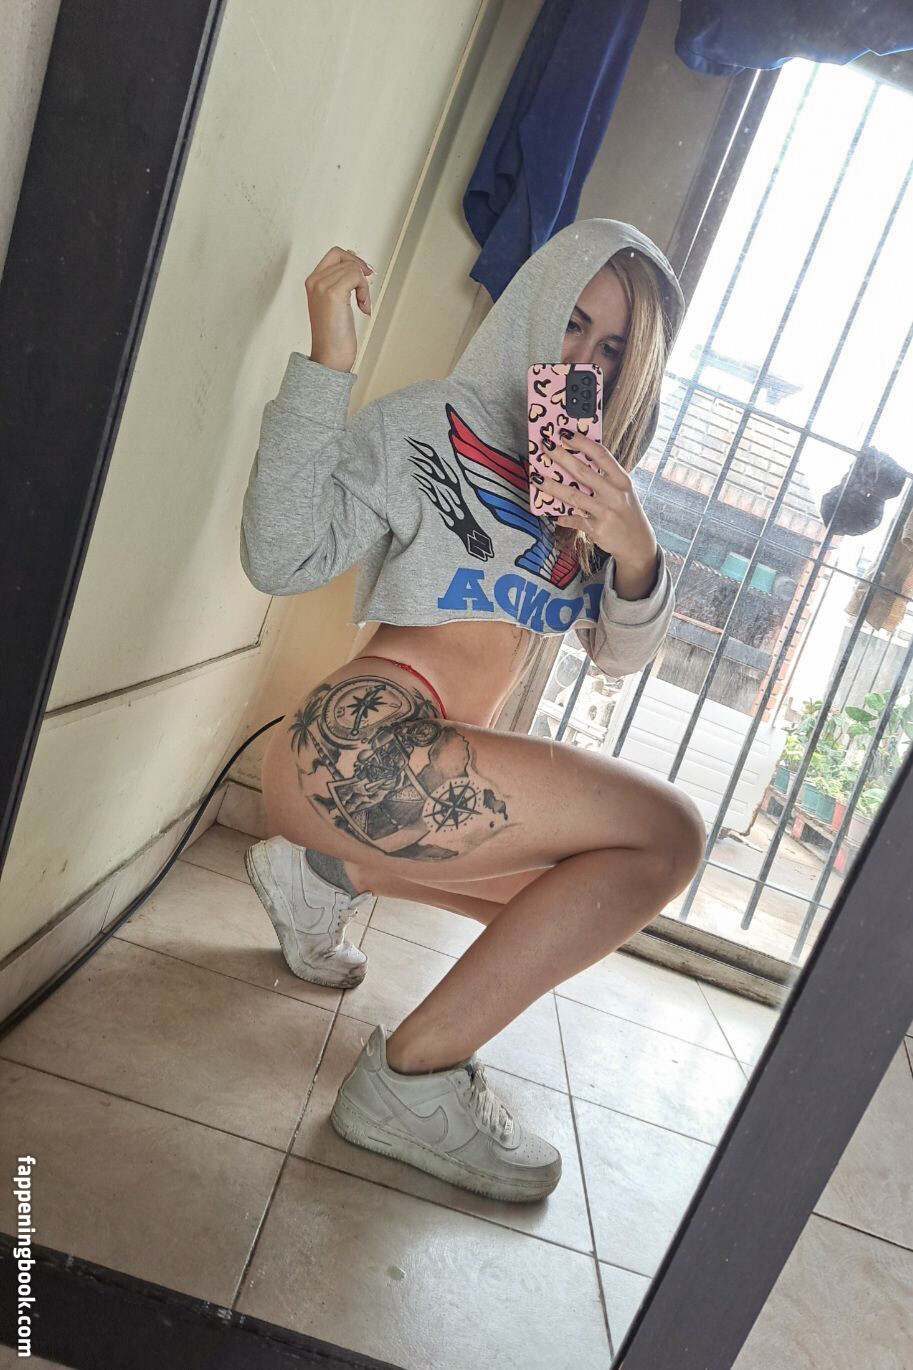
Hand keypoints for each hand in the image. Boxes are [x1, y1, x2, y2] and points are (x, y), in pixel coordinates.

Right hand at [304, 246, 374, 372]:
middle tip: (364, 290)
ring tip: (361, 305)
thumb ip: (341, 281)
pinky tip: (363, 308)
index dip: (352, 260)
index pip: (334, 254)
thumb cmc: (333, 336)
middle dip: (359, 270)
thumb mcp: (337, 302)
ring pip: (352, 267)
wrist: (330, 357)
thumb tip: (355, 260)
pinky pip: (356, 276)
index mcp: (313, 282)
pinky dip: (364, 291)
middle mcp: (315, 282)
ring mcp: (322, 286)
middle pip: (344, 256)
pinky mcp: (333, 293)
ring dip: (363, 286)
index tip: (363, 275)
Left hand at [539, 436, 658, 598]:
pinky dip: (561, 515)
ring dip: (552, 486)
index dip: (582, 442)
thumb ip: (604, 477)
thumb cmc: (625, 511)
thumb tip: (575, 462)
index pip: (601, 455)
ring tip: (536, 478)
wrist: (637, 542)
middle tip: (545, 446)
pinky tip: (550, 511)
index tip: (565, 433)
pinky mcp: (597, 529)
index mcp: (622, 480)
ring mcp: (605, 513)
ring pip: (573, 496)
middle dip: (562, 457)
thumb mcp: (623, 491)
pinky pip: (573, 519)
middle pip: (583, 472)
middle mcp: (615, 494)